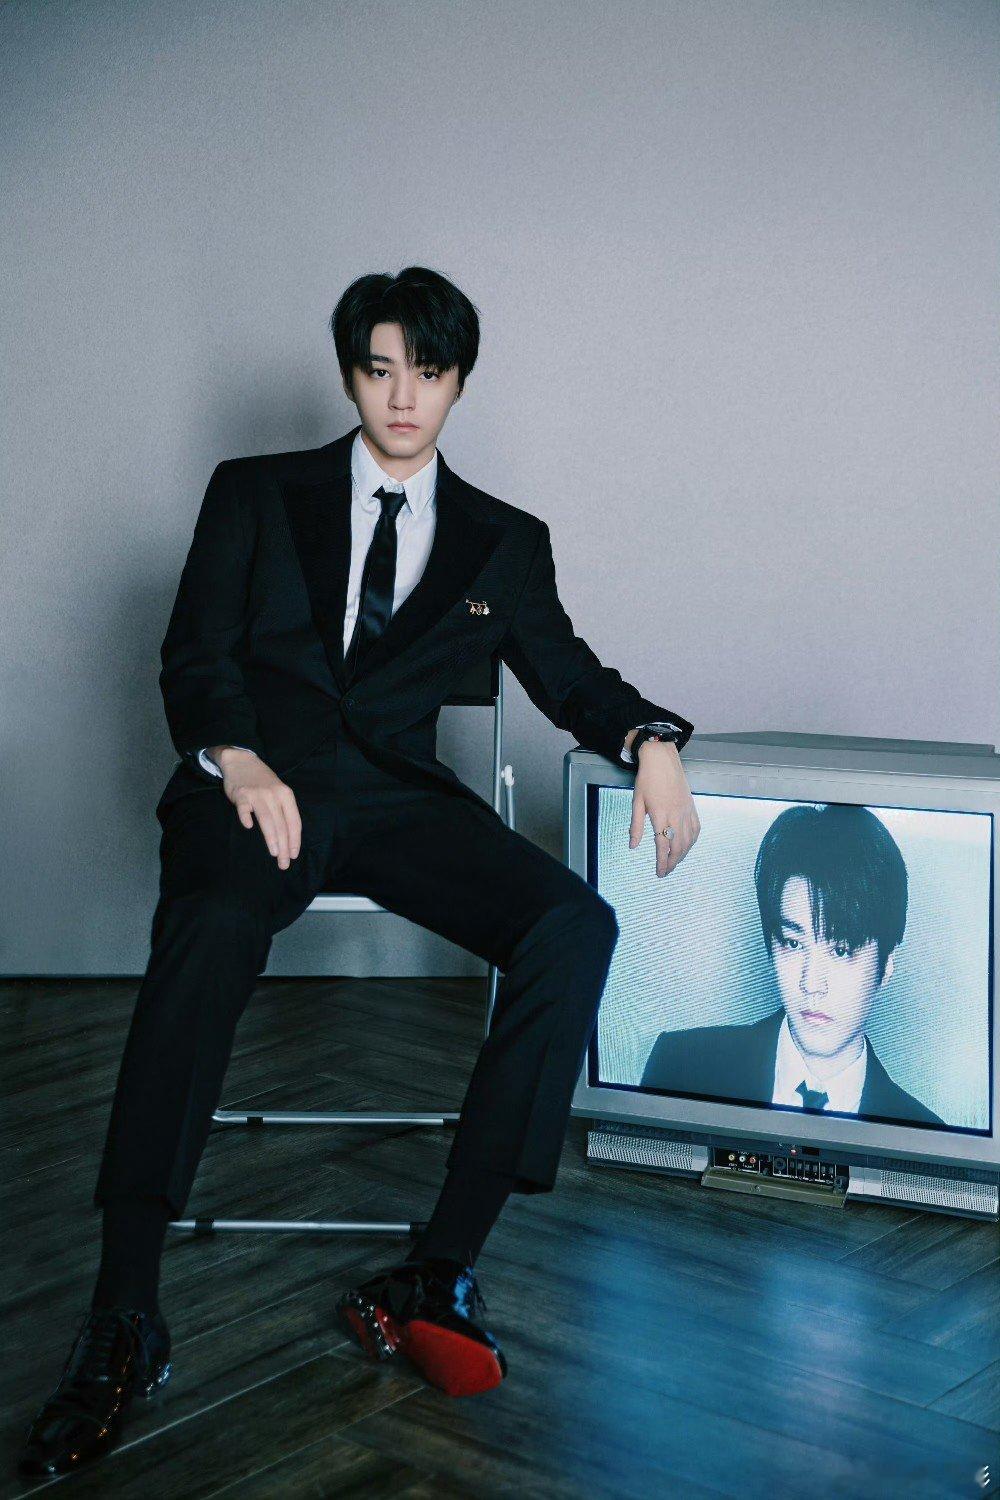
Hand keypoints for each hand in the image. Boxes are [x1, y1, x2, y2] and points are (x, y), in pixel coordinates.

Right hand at [211, 746, 301, 869]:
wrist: (241, 761)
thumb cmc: (263, 781)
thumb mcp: (279, 792)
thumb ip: (283, 811)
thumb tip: (288, 837)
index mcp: (286, 795)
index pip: (294, 822)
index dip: (295, 840)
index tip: (293, 855)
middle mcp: (274, 795)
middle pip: (282, 825)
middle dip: (284, 846)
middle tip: (284, 863)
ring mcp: (257, 794)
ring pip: (267, 819)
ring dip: (272, 837)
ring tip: (274, 853)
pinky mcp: (241, 795)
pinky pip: (244, 809)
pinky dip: (246, 818)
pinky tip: (248, 827)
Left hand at [628, 741, 699, 876]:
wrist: (663, 759)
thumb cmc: (647, 779)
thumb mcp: (637, 802)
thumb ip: (636, 826)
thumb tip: (633, 846)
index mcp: (660, 814)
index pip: (662, 845)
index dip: (662, 861)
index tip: (659, 873)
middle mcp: (676, 814)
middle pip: (678, 846)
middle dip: (673, 862)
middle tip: (666, 872)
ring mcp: (686, 811)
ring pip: (689, 840)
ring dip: (683, 854)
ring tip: (674, 862)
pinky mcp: (692, 807)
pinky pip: (696, 829)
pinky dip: (692, 841)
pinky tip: (687, 846)